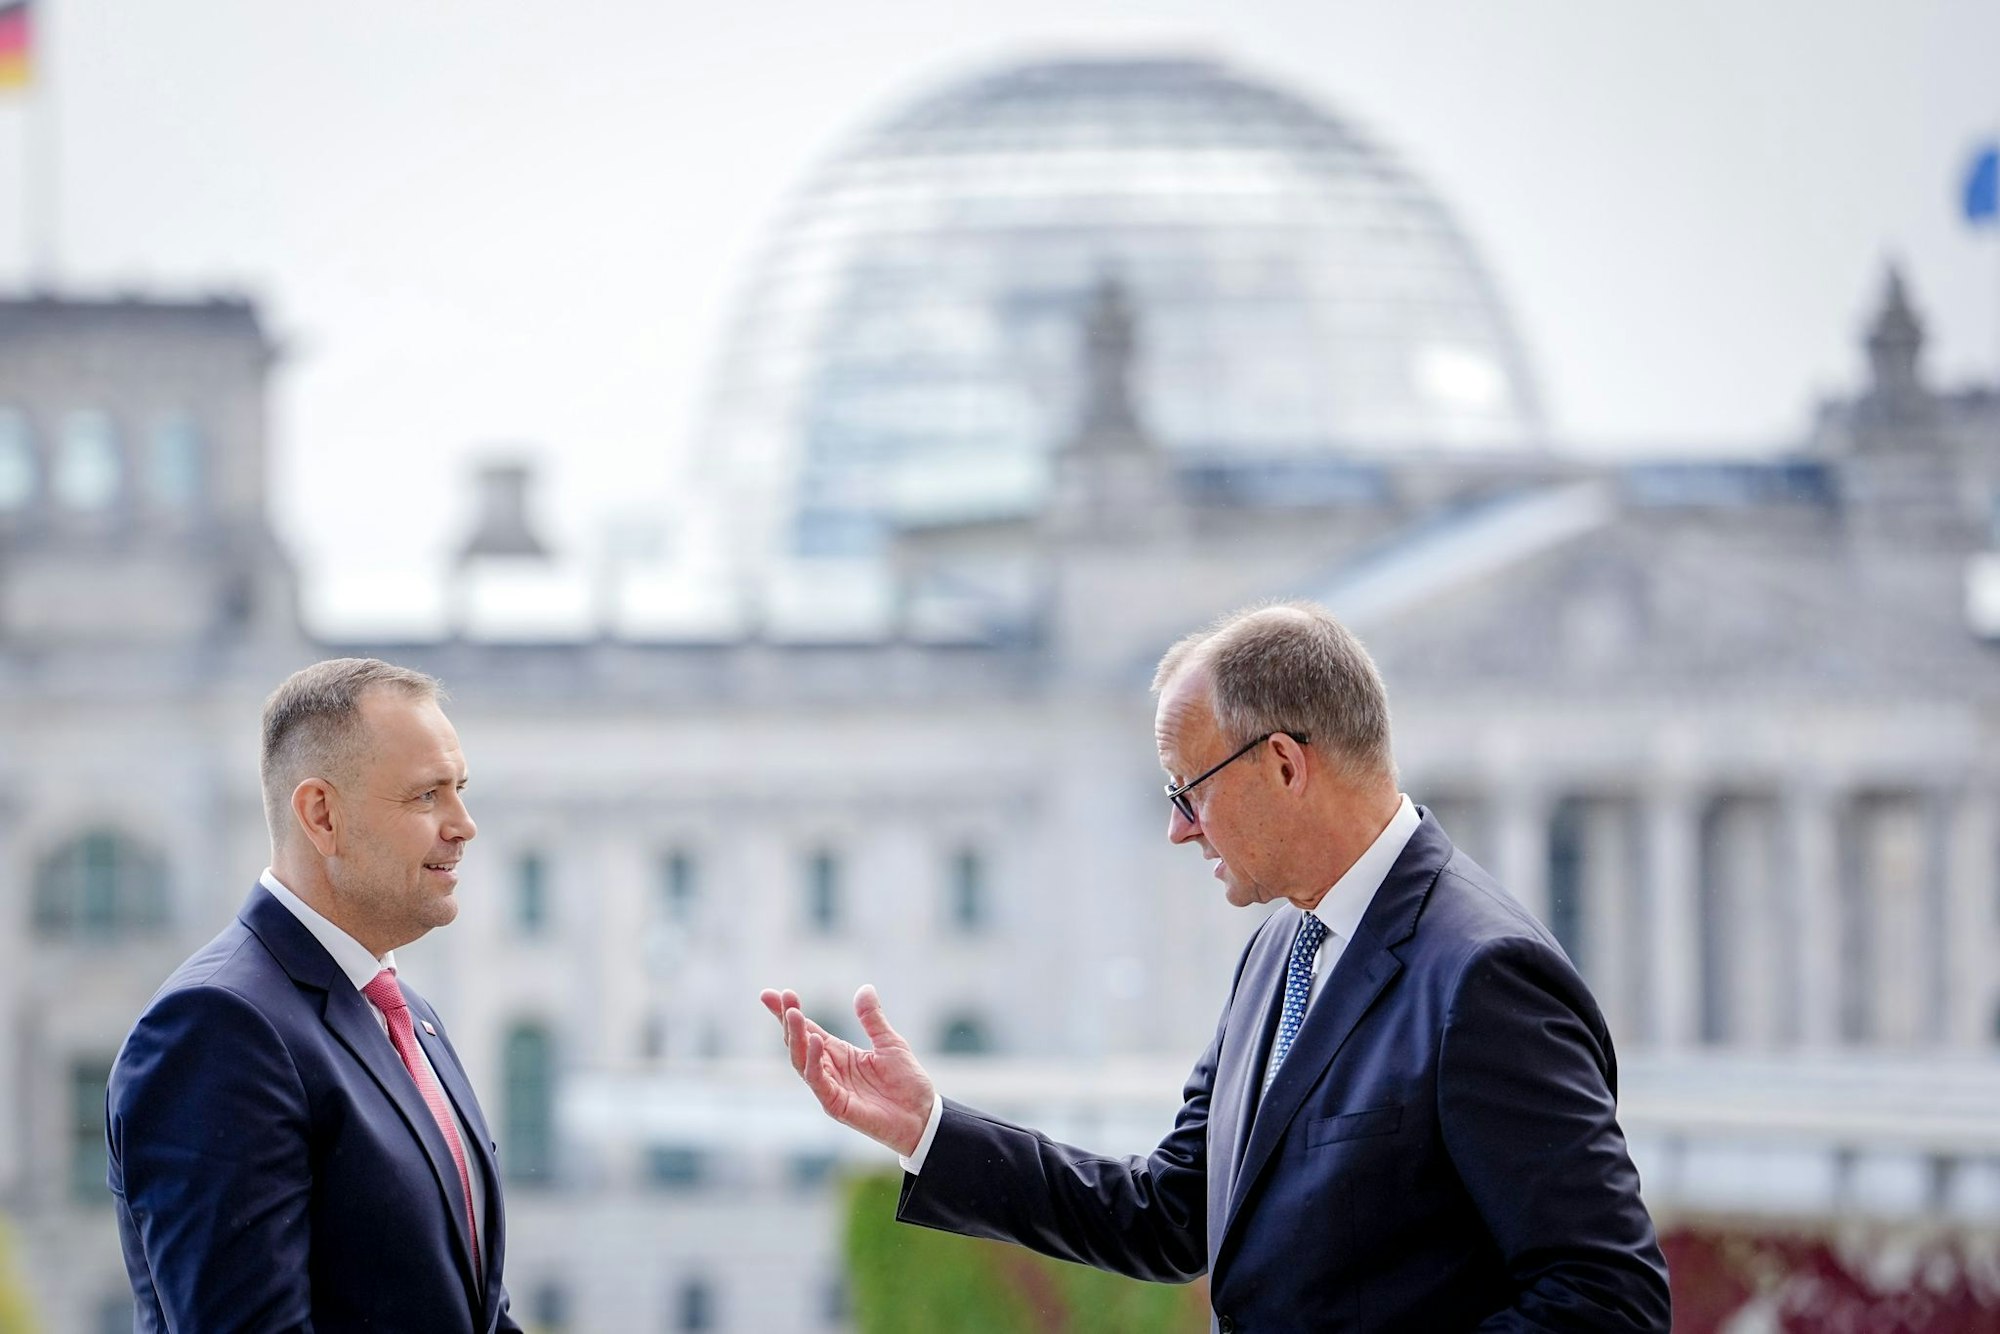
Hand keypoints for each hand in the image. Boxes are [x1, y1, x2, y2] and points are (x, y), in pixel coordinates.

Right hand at [759, 984, 935, 1156]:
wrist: (922, 1114)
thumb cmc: (906, 1081)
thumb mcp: (890, 1043)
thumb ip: (873, 1019)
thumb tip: (864, 988)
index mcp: (839, 1054)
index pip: (807, 1030)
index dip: (789, 1013)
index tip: (770, 994)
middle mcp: (829, 1070)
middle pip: (799, 1043)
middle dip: (788, 1020)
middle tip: (784, 997)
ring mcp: (830, 1088)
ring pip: (801, 1061)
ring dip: (796, 1037)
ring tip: (794, 1013)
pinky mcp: (835, 1105)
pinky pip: (818, 1081)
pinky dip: (813, 1061)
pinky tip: (815, 1040)